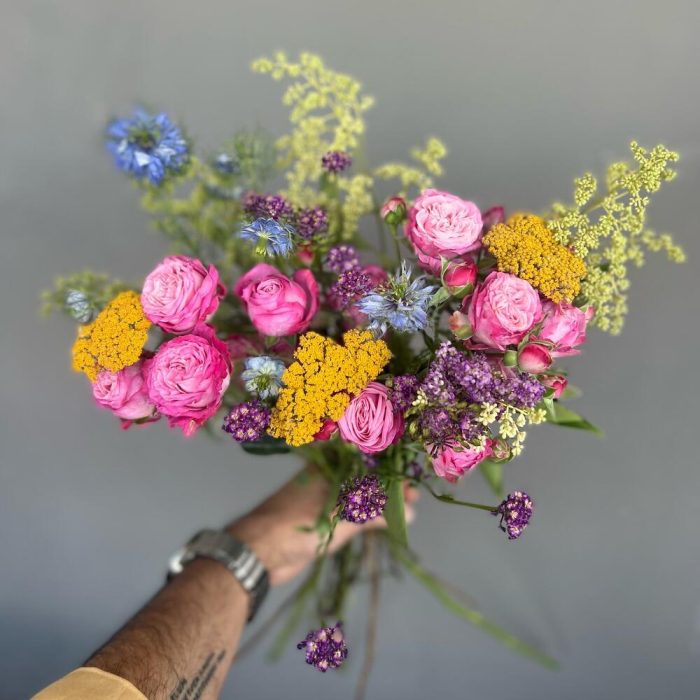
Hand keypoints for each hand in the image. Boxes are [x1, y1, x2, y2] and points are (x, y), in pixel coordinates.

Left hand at [227, 466, 417, 585]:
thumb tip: (410, 513)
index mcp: (328, 464)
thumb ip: (375, 513)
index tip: (412, 478)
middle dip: (388, 486)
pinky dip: (367, 516)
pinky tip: (383, 522)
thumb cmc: (298, 524)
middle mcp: (327, 476)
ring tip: (406, 511)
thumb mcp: (341, 516)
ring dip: (379, 503)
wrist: (258, 552)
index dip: (390, 467)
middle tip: (414, 498)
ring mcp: (324, 497)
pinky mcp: (322, 519)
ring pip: (358, 495)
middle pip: (364, 477)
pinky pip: (351, 513)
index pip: (366, 458)